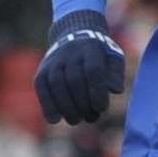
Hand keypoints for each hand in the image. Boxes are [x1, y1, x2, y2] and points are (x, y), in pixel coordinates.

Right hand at [35, 11, 126, 125]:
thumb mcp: (113, 59)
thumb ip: (116, 74)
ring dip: (66, 107)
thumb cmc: (100, 56)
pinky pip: (41, 88)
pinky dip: (47, 105)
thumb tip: (114, 90)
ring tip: (75, 120)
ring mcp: (54, 61)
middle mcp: (71, 52)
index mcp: (92, 48)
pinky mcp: (42, 71)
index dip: (96, 91)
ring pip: (57, 84)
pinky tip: (54, 120)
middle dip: (82, 104)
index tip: (101, 108)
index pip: (93, 70)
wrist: (75, 36)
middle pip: (74, 80)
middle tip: (90, 117)